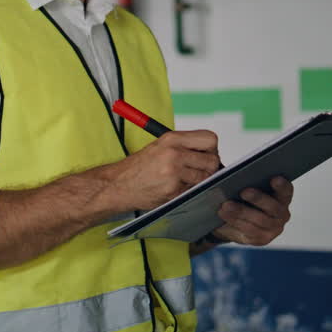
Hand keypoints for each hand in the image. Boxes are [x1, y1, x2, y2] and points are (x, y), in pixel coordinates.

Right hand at [105, 130, 220, 210]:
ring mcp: (174, 173)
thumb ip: (185, 146)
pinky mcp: (173, 190)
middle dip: (209, 168)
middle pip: (212, 160)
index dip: (212, 149)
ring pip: (205, 178)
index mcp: (172, 138)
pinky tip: (175, 189)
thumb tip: (212, 152)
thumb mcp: (161, 146)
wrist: (119, 185)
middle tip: (198, 171)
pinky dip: (188, 192)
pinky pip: (193, 191)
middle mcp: (174, 153)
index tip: (206, 155)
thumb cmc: (140, 167)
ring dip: (199, 182)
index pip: (210, 139)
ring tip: (184, 181)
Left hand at [210, 177, 293, 246]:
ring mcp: (274, 228)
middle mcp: (282, 213)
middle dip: (258, 198)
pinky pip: (249, 230)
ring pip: (260, 220)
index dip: (282, 185)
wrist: (232, 220)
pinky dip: (235, 221)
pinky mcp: (261, 239)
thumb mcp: (239, 181)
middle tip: (243, 191)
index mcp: (281, 196)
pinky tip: (223, 214)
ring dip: (242, 212)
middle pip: (274, 207)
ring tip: (226, 205)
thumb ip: (236, 171)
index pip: (286, 190)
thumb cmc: (240, 195)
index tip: (274, 178)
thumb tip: (219, 158)